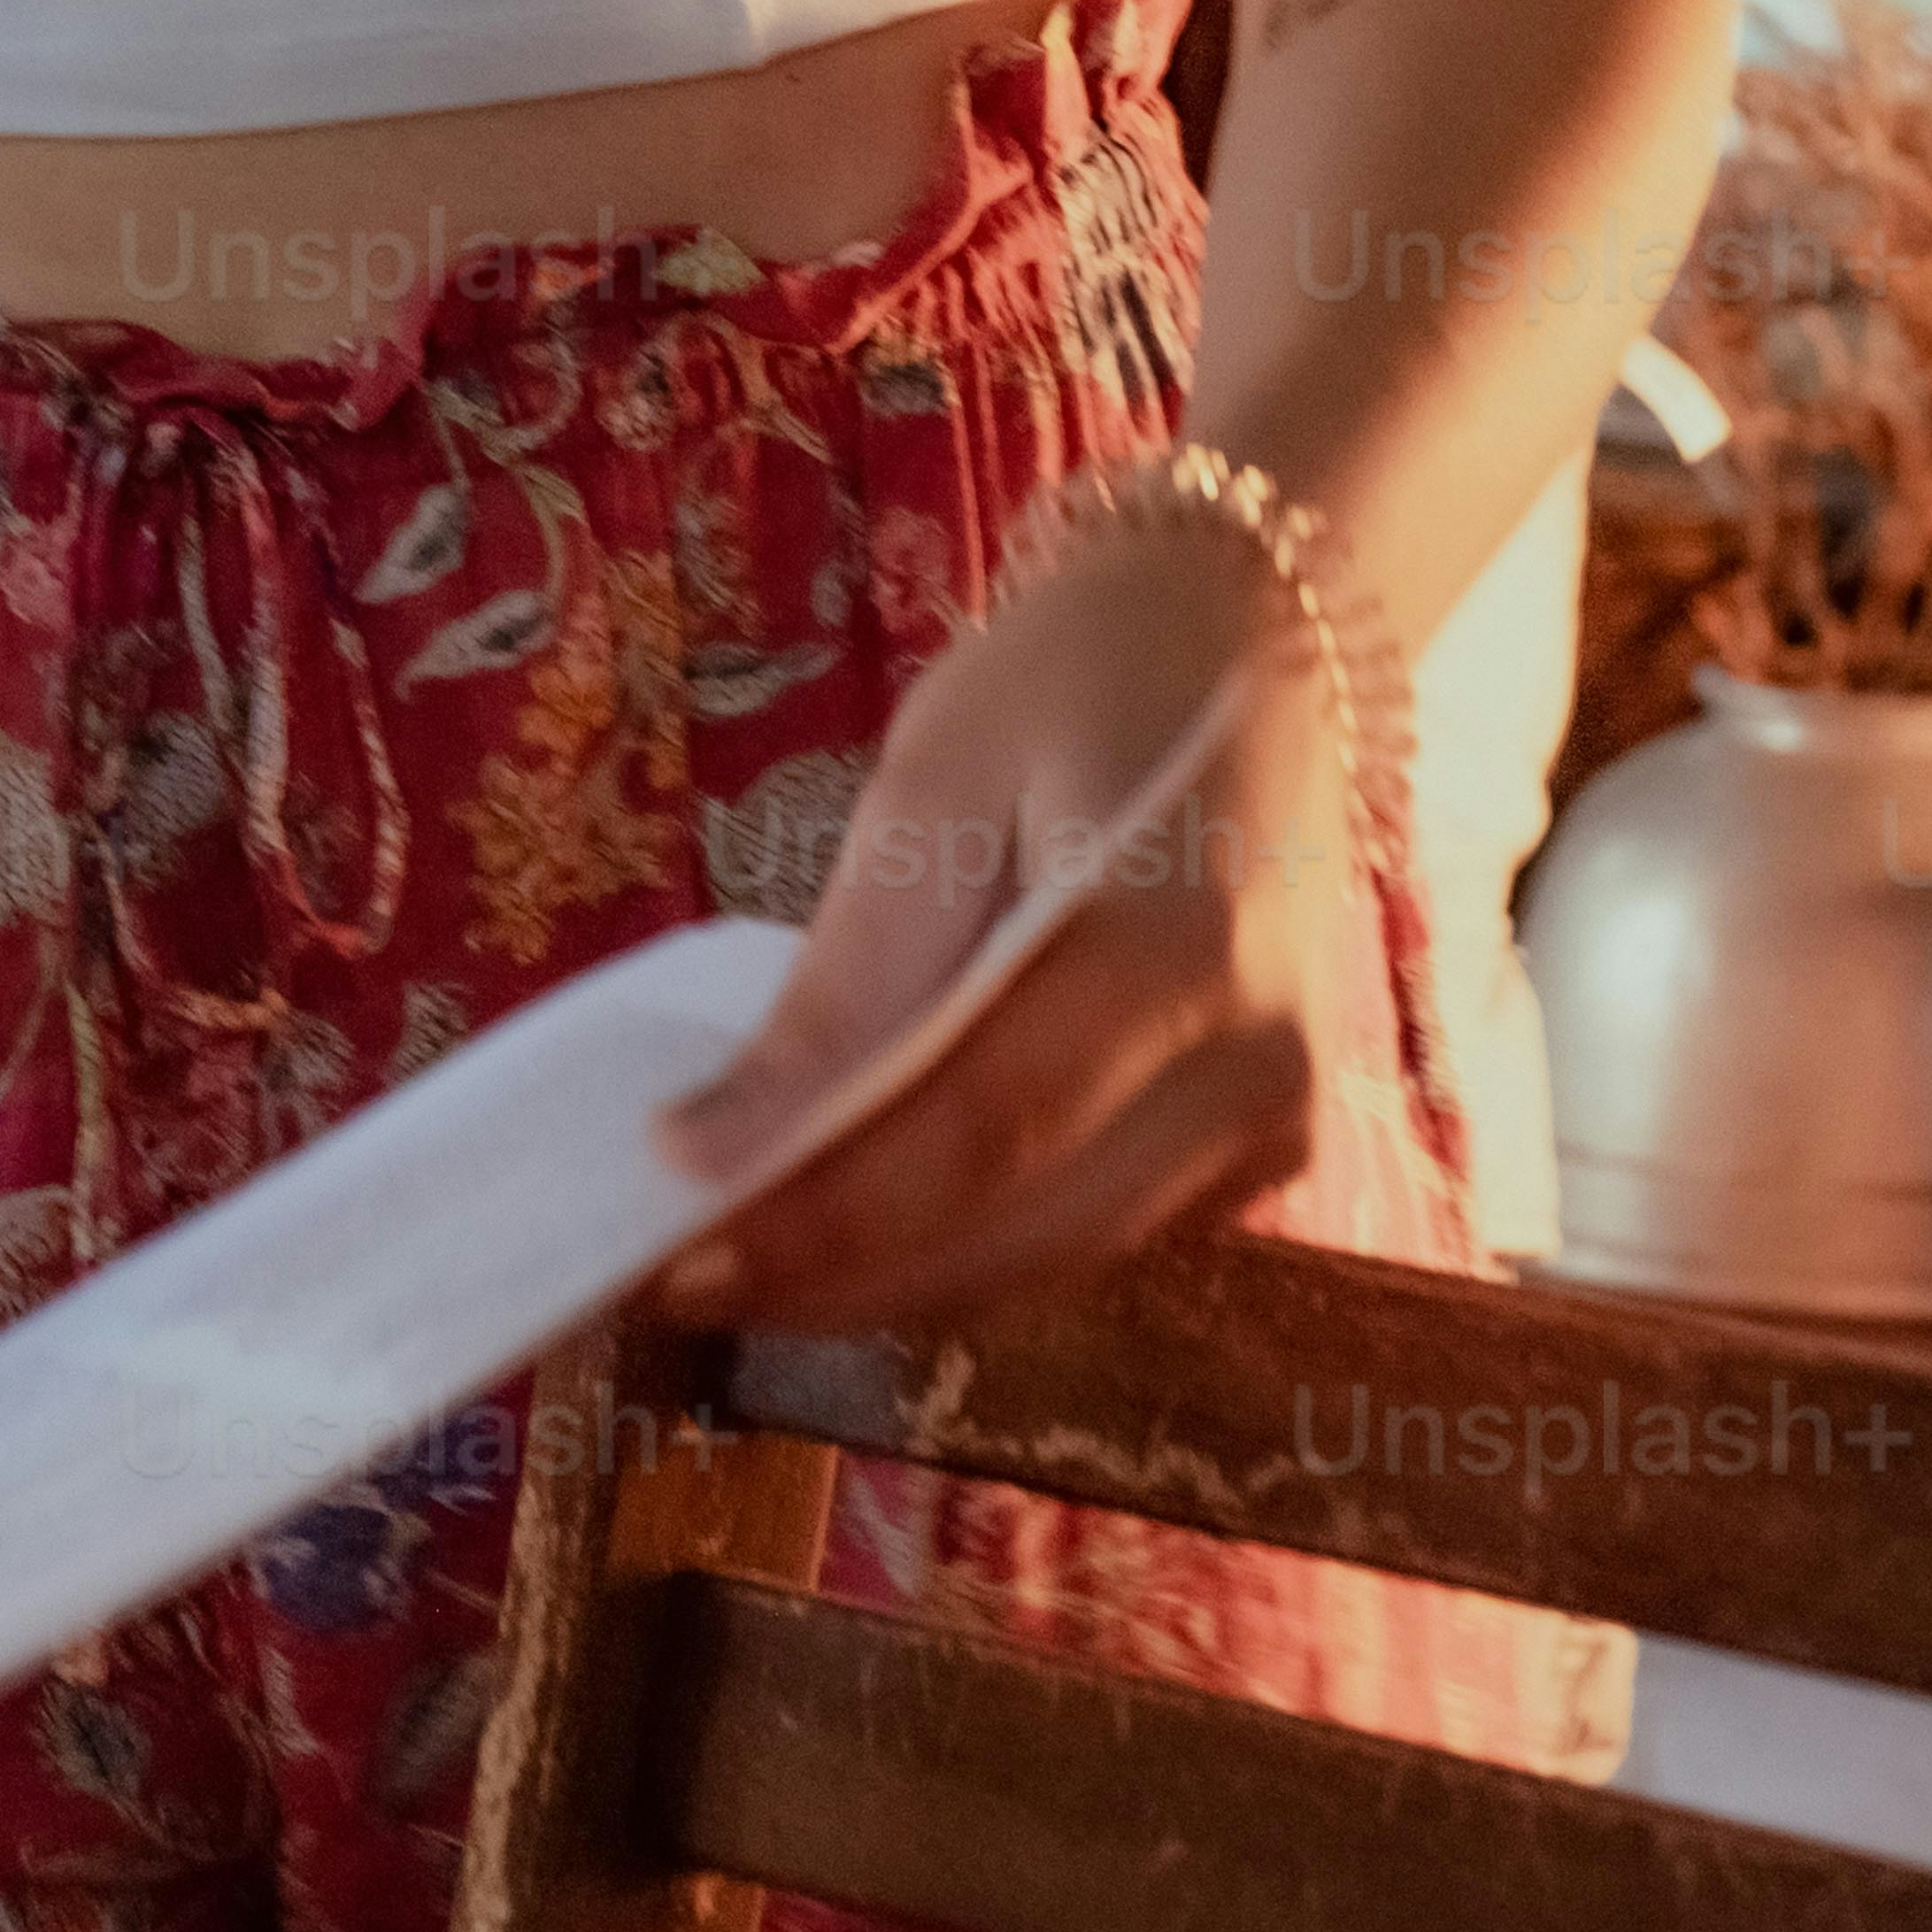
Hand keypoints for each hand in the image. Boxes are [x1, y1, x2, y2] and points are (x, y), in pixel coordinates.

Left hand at [644, 513, 1358, 1336]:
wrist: (1254, 644)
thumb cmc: (1079, 677)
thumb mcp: (938, 778)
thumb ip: (851, 971)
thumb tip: (715, 1141)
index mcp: (1177, 948)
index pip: (980, 1130)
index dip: (823, 1210)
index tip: (670, 1250)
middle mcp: (1250, 1070)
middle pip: (1013, 1228)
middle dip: (828, 1272)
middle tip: (659, 1286)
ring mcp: (1271, 1124)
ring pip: (1047, 1261)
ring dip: (884, 1285)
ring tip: (726, 1274)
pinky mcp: (1259, 1151)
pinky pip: (1089, 1235)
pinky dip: (964, 1250)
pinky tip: (850, 1239)